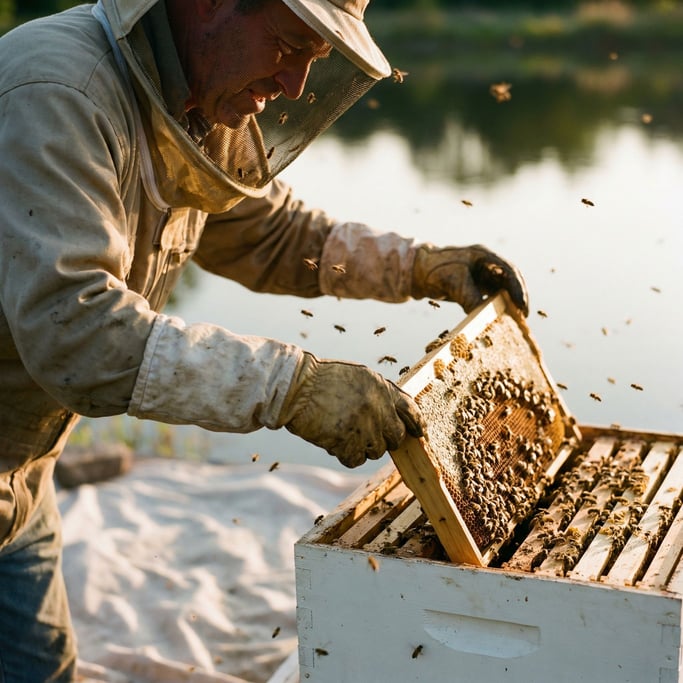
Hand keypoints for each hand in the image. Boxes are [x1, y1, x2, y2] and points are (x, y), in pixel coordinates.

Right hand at [278, 353, 424, 467]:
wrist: (296, 387)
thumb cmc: (323, 379)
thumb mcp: (359, 376)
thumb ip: (379, 393)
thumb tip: (395, 415)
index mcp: (382, 388)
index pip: (410, 410)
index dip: (416, 424)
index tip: (418, 433)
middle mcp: (377, 407)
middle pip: (396, 437)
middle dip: (385, 439)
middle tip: (367, 434)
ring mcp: (364, 426)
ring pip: (376, 451)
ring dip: (363, 446)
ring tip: (344, 431)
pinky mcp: (347, 442)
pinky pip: (356, 459)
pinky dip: (346, 454)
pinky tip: (335, 441)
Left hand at [412, 244, 528, 315]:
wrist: (418, 272)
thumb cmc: (435, 270)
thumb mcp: (453, 282)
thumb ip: (469, 295)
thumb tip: (481, 313)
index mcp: (484, 256)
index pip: (509, 271)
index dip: (518, 289)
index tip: (521, 305)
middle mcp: (487, 264)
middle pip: (511, 280)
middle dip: (519, 297)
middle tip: (523, 316)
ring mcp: (483, 275)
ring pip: (503, 288)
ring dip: (510, 302)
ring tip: (517, 319)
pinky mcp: (477, 286)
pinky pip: (492, 296)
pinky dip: (498, 306)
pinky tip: (501, 318)